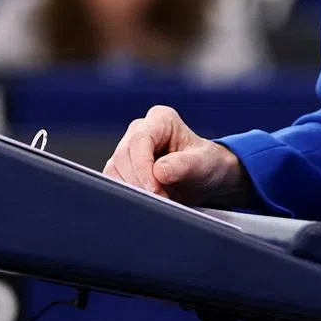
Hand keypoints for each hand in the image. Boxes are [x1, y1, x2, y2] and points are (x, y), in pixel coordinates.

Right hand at [104, 105, 249, 206]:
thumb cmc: (207, 164)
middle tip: (160, 200)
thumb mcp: (204, 164)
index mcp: (161, 119)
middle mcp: (141, 129)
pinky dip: (126, 194)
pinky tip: (145, 201)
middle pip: (123, 154)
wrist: (204, 178)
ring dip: (132, 189)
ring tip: (158, 200)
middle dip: (139, 181)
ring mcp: (129, 146)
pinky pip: (113, 180)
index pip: (140, 140)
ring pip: (114, 168)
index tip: (154, 189)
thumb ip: (184, 165)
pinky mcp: (122, 166)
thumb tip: (159, 171)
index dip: (143, 166)